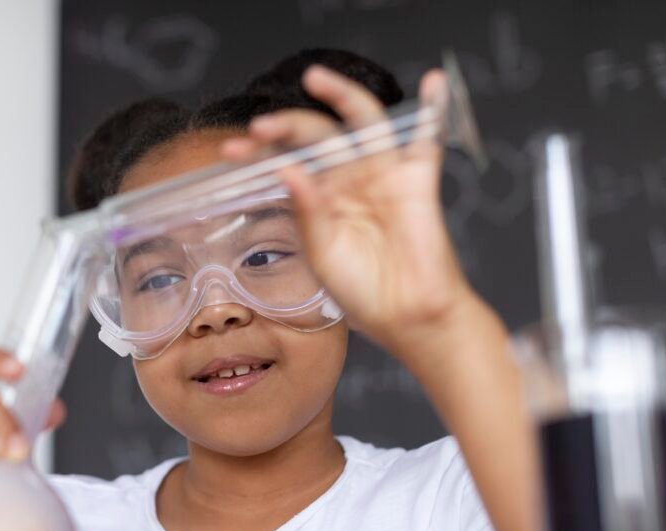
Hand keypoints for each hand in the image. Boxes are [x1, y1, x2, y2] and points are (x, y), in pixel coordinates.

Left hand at [220, 65, 474, 353]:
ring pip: (362, 122)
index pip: (286, 160)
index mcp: (320, 198)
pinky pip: (428, 140)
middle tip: (260, 127)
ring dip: (341, 95)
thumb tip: (289, 168)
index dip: (259, 153)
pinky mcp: (418, 182)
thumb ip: (308, 211)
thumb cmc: (363, 293)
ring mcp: (383, 177)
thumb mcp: (322, 253)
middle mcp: (349, 180)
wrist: (407, 318)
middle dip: (286, 126)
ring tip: (315, 78)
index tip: (230, 153)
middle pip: (317, 136)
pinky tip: (434, 82)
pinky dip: (435, 109)